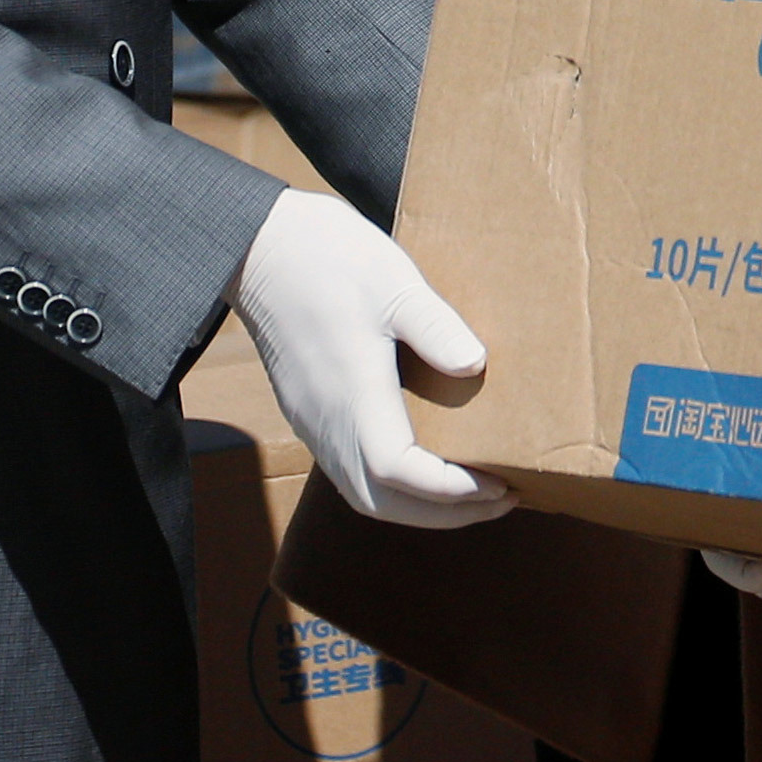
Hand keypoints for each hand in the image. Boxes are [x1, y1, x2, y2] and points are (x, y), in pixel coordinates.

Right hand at [233, 189, 513, 528]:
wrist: (261, 247)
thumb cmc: (329, 258)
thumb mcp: (394, 282)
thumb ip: (435, 327)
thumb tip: (477, 365)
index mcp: (351, 393)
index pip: (399, 471)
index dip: (450, 491)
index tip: (500, 484)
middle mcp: (327, 421)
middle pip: (381, 503)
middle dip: (443, 514)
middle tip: (501, 500)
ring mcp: (314, 420)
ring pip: (363, 494)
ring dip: (418, 506)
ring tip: (471, 493)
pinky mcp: (308, 410)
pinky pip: (350, 470)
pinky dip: (394, 486)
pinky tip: (426, 464)